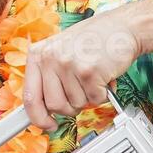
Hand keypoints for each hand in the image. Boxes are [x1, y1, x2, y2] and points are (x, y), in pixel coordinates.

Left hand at [21, 9, 141, 129]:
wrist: (122, 26)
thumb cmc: (92, 41)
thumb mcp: (60, 52)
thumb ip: (48, 77)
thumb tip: (44, 110)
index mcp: (38, 55)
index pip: (30, 97)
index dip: (38, 117)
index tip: (47, 125)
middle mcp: (50, 59)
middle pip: (55, 106)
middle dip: (71, 107)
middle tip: (81, 93)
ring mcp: (69, 65)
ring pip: (76, 104)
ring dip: (89, 97)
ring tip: (92, 78)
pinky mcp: (89, 71)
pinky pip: (95, 99)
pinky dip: (103, 94)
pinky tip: (103, 76)